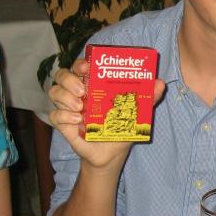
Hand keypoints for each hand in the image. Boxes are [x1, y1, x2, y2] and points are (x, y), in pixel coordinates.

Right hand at [48, 58, 165, 170]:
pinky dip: (64, 116)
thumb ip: (148, 97)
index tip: (87, 67)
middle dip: (69, 79)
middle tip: (83, 90)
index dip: (80, 63)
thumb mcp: (137, 112)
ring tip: (81, 106)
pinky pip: (55, 115)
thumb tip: (160, 83)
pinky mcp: (63, 124)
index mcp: (93, 84)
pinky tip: (78, 121)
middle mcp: (77, 93)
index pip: (79, 67)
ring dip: (65, 97)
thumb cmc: (122, 127)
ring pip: (54, 92)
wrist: (113, 152)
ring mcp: (68, 108)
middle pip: (62, 75)